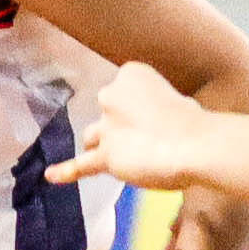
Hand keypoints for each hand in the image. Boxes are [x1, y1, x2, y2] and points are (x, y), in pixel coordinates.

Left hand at [51, 63, 212, 190]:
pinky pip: (81, 165)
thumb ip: (155, 111)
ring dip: (105, 145)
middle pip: (107, 112)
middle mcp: (111, 94)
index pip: (123, 92)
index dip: (140, 110)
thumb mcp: (178, 102)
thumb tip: (151, 131)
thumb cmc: (196, 125)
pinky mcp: (106, 155)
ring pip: (93, 137)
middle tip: (149, 140)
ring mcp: (106, 125)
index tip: (158, 120)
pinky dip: (65, 171)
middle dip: (121, 125)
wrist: (196, 146)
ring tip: (128, 156)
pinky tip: (51, 175)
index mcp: (131, 73)